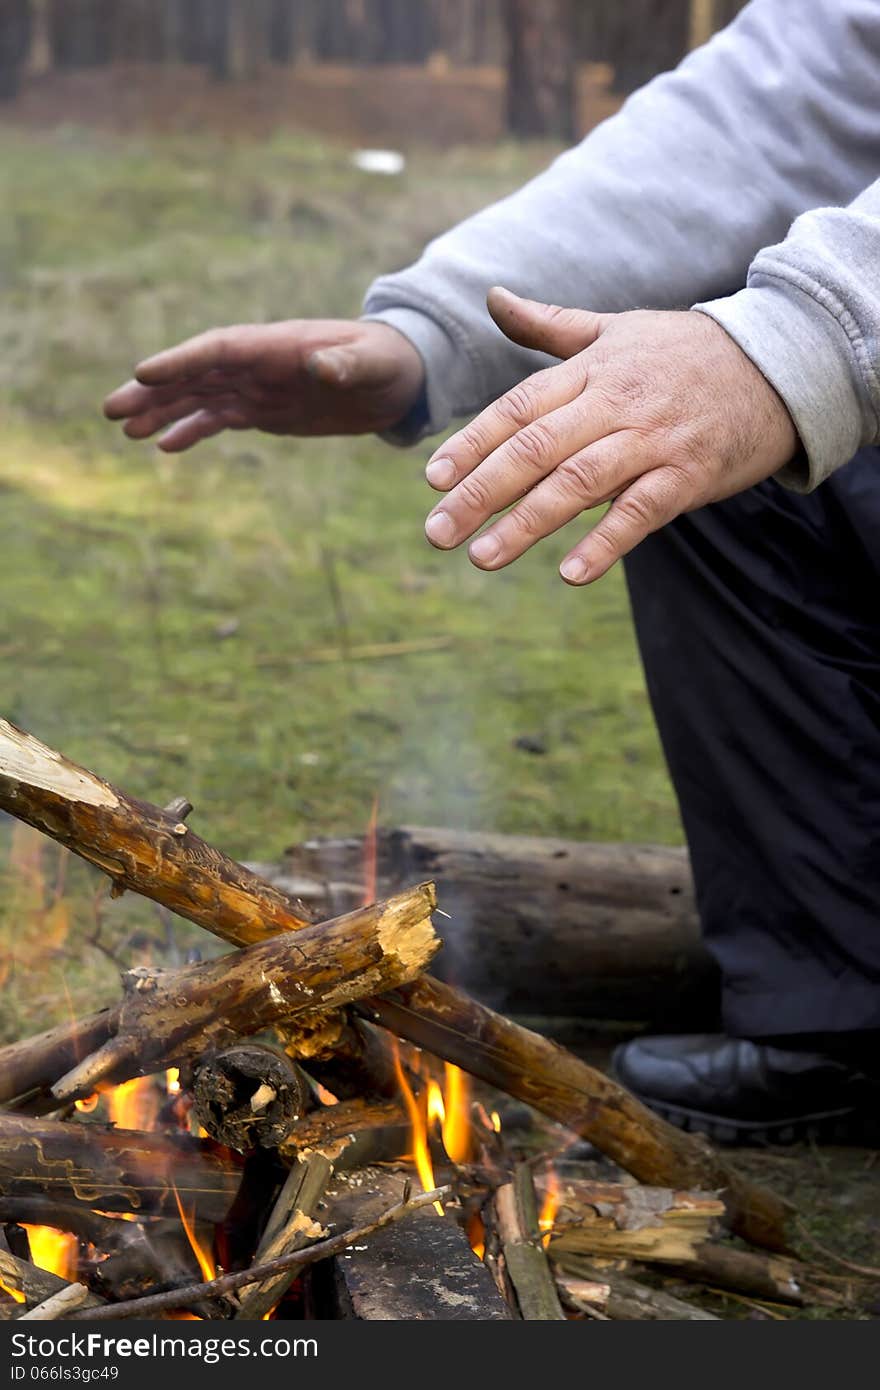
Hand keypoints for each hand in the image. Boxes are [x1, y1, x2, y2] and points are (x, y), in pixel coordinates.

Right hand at [104, 319, 424, 449]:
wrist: (398, 377)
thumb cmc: (387, 361)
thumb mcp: (372, 363)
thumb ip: (345, 363)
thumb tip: (322, 367)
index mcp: (275, 346)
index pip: (217, 350)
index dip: (181, 361)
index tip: (143, 373)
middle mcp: (257, 364)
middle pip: (193, 375)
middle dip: (153, 392)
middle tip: (111, 410)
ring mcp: (257, 387)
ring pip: (197, 398)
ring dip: (160, 412)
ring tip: (124, 430)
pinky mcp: (264, 410)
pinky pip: (219, 419)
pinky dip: (191, 431)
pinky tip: (163, 446)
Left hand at [424, 289, 797, 583]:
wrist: (777, 365)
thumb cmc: (683, 353)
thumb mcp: (614, 329)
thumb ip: (548, 324)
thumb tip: (491, 296)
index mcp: (590, 370)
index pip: (517, 408)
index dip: (472, 443)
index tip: (432, 480)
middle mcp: (614, 403)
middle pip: (535, 449)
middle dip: (481, 493)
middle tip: (437, 533)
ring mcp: (652, 440)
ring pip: (578, 483)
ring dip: (527, 523)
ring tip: (483, 557)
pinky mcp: (688, 475)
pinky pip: (641, 513)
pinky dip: (605, 543)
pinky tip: (570, 574)